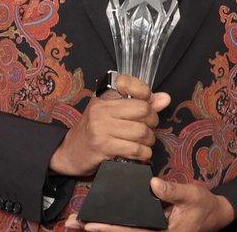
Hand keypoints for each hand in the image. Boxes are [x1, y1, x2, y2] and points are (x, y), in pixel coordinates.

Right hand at [49, 73, 170, 176]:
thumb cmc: (94, 130)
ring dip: (149, 140)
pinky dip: (143, 154)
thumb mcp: (112, 112)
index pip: (128, 83)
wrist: (70, 152)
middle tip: (148, 127)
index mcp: (104, 97)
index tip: (147, 102)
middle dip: (152, 121)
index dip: (145, 92)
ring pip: (141, 131)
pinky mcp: (103, 147)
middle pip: (143, 109)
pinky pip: (134, 149)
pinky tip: (139, 154)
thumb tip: (165, 98)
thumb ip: (140, 104)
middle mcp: (101, 109)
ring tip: (144, 142)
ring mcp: (101, 128)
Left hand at [64, 177, 235, 231]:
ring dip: (100, 228)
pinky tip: (95, 222)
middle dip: (96, 231)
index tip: (90, 225)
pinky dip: (111, 226)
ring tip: (75, 224)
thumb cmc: (203, 206)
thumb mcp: (191, 195)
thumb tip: (153, 183)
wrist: (215, 215)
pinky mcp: (150, 229)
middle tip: (72, 225)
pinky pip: (128, 229)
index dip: (110, 229)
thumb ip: (173, 191)